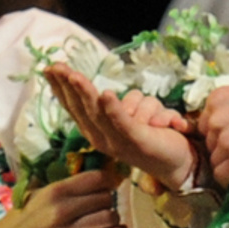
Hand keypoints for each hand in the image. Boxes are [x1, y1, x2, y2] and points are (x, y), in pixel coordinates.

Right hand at [0, 169, 125, 227]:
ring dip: (112, 217)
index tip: (111, 183)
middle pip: (105, 198)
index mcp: (54, 191)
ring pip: (107, 218)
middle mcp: (62, 210)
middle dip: (109, 200)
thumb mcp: (37, 194)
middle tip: (106, 204)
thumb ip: (63, 187)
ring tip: (109, 218)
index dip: (109, 180)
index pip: (96, 178)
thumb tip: (95, 177)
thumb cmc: (21, 219)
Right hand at [42, 62, 197, 189]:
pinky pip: (122, 121)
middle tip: (56, 67)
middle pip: (81, 107)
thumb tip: (102, 92)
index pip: (74, 106)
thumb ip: (115, 107)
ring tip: (74, 76)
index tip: (50, 69)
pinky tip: (105, 95)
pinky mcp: (136, 140)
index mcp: (97, 131)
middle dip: (67, 85)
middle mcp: (102, 138)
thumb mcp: (130, 115)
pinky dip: (113, 109)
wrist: (178, 160)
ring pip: (97, 111)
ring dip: (85, 92)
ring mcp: (117, 141)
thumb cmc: (153, 134)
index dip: (60, 88)